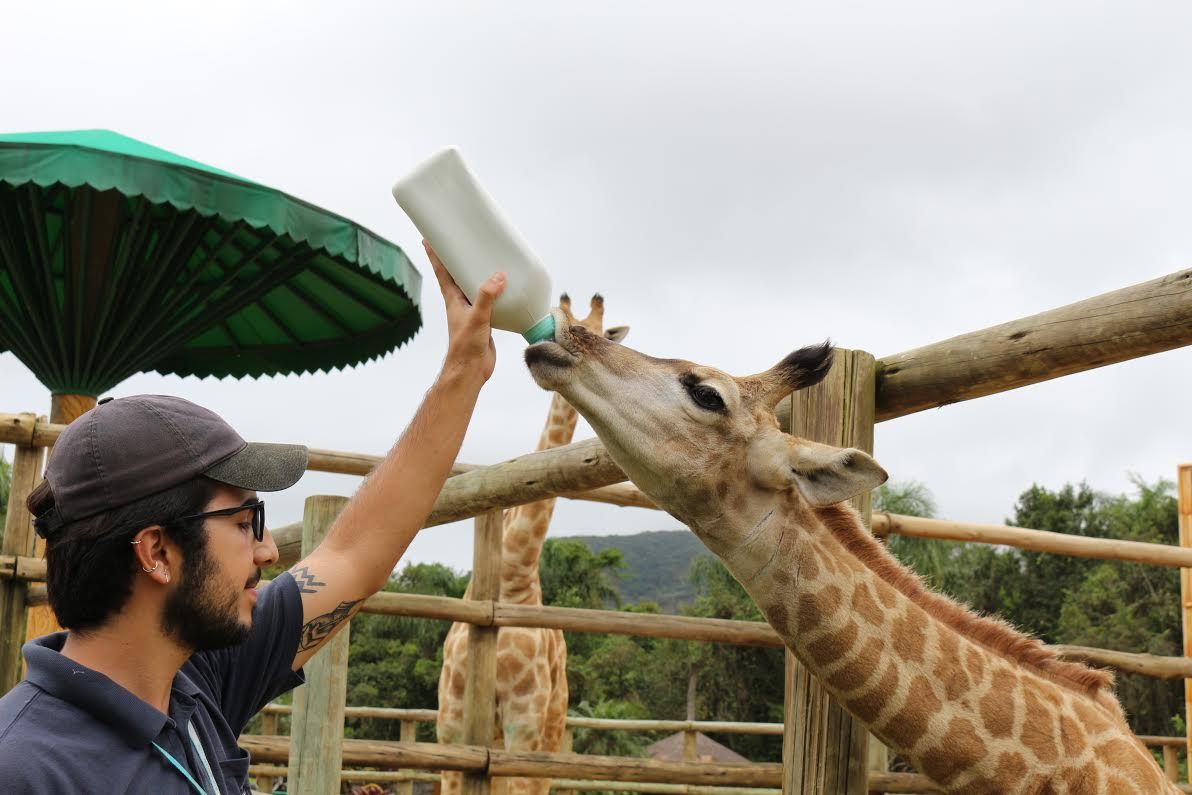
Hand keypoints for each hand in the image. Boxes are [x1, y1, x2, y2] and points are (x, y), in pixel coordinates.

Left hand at [425, 241, 504, 383]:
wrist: (470, 370)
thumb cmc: (465, 346)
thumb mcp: (477, 318)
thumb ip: (487, 297)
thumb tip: (499, 276)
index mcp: (453, 298)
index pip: (441, 271)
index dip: (434, 254)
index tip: (428, 238)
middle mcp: (460, 302)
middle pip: (457, 274)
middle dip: (458, 258)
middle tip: (464, 240)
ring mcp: (472, 310)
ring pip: (475, 286)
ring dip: (479, 274)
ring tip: (488, 258)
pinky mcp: (485, 319)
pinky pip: (490, 300)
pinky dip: (496, 291)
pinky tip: (507, 287)